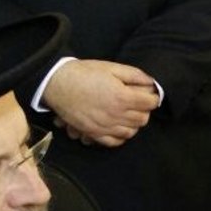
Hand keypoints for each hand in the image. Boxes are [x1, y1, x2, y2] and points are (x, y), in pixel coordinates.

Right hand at [42, 60, 158, 147]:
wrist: (58, 83)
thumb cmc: (84, 73)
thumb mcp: (111, 67)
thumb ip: (134, 75)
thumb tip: (151, 82)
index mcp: (122, 97)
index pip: (150, 103)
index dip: (153, 97)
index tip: (150, 94)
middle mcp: (116, 115)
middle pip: (142, 119)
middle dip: (144, 110)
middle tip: (139, 102)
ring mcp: (105, 127)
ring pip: (131, 132)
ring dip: (133, 123)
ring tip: (128, 113)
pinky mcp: (94, 133)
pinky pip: (114, 142)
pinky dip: (120, 136)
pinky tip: (118, 126)